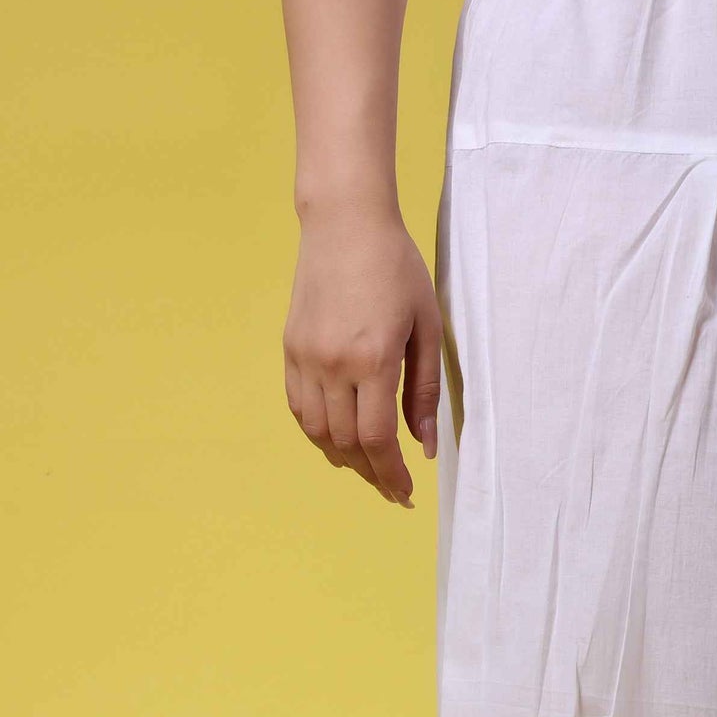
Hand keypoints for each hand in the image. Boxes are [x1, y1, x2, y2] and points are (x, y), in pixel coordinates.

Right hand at [283, 209, 442, 504]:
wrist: (345, 223)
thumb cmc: (396, 268)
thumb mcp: (426, 327)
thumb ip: (424, 391)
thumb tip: (424, 445)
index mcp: (372, 360)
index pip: (377, 440)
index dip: (391, 475)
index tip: (406, 494)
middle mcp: (332, 365)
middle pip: (347, 443)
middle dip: (372, 474)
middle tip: (393, 490)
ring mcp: (306, 357)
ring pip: (319, 432)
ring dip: (344, 459)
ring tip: (369, 469)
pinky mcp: (291, 348)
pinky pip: (299, 408)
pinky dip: (318, 433)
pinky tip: (338, 440)